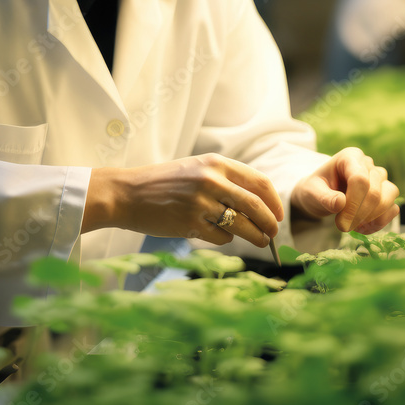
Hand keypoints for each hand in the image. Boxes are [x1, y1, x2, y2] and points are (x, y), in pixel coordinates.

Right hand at [82, 153, 283, 247]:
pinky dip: (227, 241)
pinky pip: (221, 238)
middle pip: (256, 206)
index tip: (278, 214)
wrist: (126, 193)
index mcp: (215, 163)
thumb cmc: (163, 183)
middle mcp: (211, 180)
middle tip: (274, 233)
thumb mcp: (196, 169)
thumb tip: (258, 203)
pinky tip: (221, 238)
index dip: (274, 201)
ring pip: (242, 225)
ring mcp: (200, 203)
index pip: (259, 182)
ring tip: (260, 241)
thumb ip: (225, 180)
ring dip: (256, 237)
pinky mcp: (190, 224)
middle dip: (270, 223)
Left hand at [290, 148, 398, 233]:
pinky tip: (363, 228)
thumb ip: (323, 197)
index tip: (341, 224)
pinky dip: (381, 222)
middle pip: (375, 191)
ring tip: (354, 227)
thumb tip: (341, 203)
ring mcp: (380, 178)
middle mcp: (368, 164)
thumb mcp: (311, 192)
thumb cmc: (315, 190)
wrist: (320, 195)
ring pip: (390, 196)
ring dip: (373, 217)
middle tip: (343, 227)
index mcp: (350, 157)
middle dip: (360, 215)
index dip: (353, 204)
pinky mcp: (386, 193)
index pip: (360, 180)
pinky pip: (393, 208)